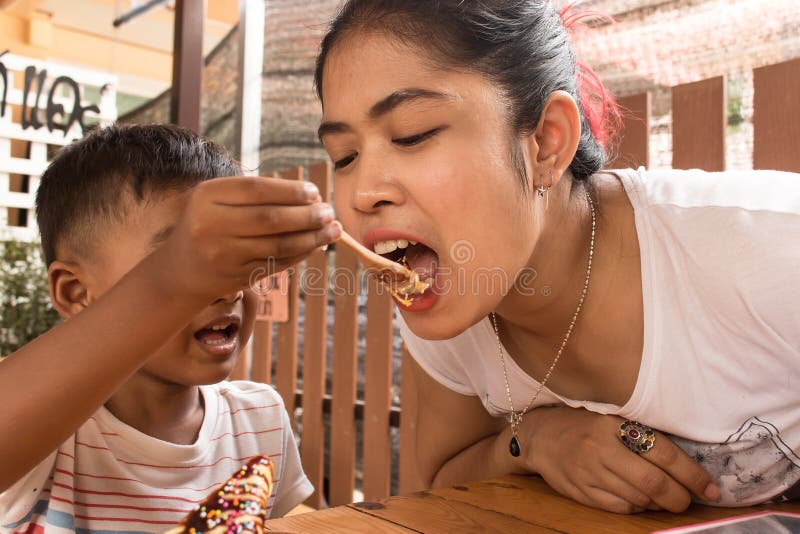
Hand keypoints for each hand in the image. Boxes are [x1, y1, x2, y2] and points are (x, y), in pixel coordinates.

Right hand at [150, 176, 338, 301]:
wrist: (182, 270)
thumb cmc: (211, 223)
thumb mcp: (220, 199)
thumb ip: (257, 194)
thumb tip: (312, 197)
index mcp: (207, 196)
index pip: (256, 189)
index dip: (290, 191)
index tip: (315, 192)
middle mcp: (211, 225)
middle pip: (271, 219)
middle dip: (307, 216)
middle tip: (329, 213)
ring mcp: (223, 254)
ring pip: (278, 245)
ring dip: (312, 237)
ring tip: (333, 230)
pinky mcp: (236, 277)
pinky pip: (277, 263)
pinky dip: (301, 253)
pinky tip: (316, 244)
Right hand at [520, 407, 719, 513]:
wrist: (538, 436)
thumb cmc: (582, 423)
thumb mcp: (610, 417)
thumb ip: (640, 432)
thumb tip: (685, 461)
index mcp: (613, 425)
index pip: (662, 453)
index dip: (691, 474)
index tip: (710, 488)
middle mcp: (601, 449)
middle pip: (653, 482)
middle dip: (679, 497)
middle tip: (691, 500)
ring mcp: (590, 473)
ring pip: (638, 498)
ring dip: (659, 503)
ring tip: (666, 499)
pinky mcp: (582, 492)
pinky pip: (620, 507)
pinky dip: (637, 507)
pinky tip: (640, 499)